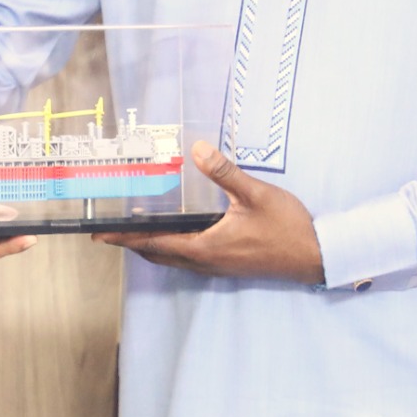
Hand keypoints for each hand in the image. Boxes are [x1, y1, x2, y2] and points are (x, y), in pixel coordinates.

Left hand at [95, 141, 324, 283]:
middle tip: (108, 230)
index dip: (124, 238)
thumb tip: (197, 149)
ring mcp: (216, 266)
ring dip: (151, 245)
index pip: (153, 242)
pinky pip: (189, 257)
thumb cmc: (286, 228)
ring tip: (133, 228)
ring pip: (173, 258)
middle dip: (131, 242)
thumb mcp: (255, 195)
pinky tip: (176, 230)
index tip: (99, 235)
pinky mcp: (227, 263)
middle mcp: (205, 262)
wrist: (316, 257)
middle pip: (157, 253)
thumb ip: (224, 172)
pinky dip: (172, 245)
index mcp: (204, 247)